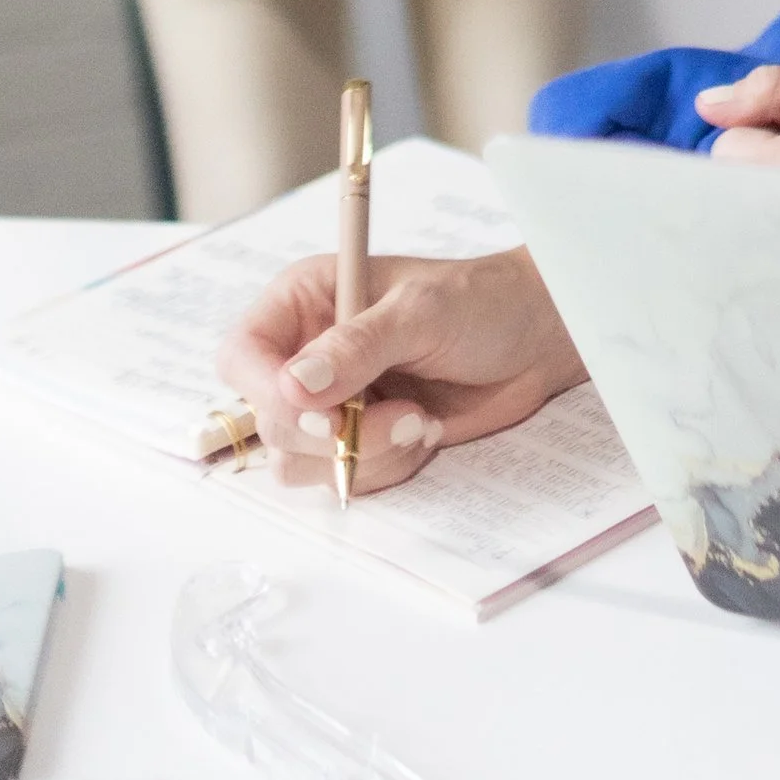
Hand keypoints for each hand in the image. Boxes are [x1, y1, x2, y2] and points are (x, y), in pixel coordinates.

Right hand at [217, 248, 585, 495]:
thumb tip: (294, 386)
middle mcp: (307, 353)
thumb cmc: (482, 302)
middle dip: (333, 434)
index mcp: (304, 301)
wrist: (536, 340)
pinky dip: (386, 466)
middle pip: (268, 422)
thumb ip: (357, 346)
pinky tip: (424, 430)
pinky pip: (344, 478)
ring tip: (419, 419)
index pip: (243, 356)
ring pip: (300, 462)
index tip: (321, 414)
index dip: (266, 392)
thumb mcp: (422, 312)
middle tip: (402, 414)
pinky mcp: (360, 439)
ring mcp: (332, 402)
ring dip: (363, 453)